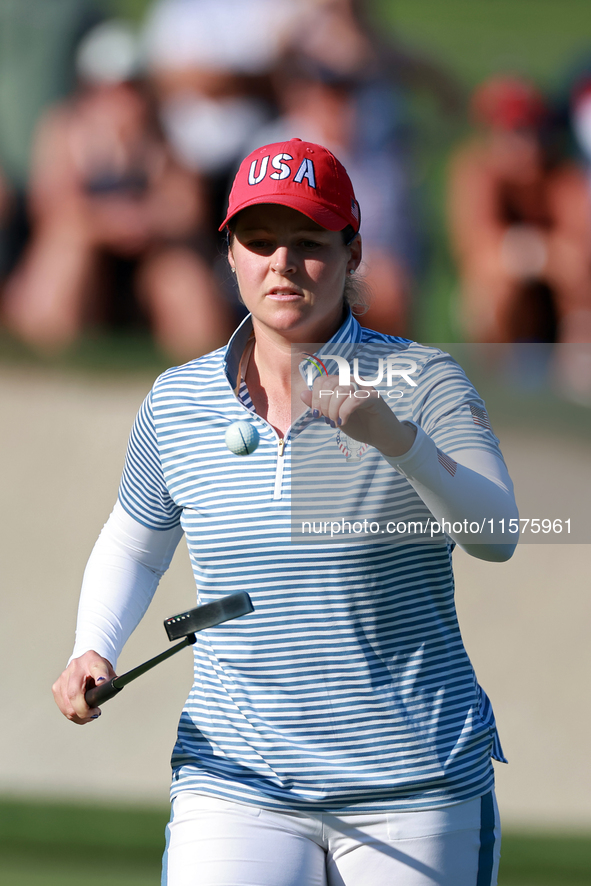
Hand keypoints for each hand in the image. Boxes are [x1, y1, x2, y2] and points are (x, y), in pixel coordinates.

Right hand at [52, 651, 116, 724]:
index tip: (98, 703)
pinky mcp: (56, 687)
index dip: (97, 683)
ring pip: (66, 706)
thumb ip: (110, 679)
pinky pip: (62, 707)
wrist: (86, 663)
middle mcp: (73, 667)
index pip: (95, 671)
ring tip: (89, 715)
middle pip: (74, 695)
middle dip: (84, 712)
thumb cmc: (98, 669)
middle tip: (95, 714)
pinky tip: (80, 713)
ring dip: (78, 716)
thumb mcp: (109, 671)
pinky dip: (72, 714)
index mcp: (90, 660)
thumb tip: (103, 685)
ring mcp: (62, 677)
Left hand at [300, 375, 415, 456]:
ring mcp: (364, 387)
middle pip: (329, 384)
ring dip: (334, 409)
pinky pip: (355, 399)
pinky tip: (344, 422)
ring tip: (336, 423)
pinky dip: (345, 412)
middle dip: (324, 405)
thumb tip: (302, 394)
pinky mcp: (374, 397)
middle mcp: (353, 381)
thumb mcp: (334, 415)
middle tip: (328, 420)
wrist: (381, 436)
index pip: (321, 381)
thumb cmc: (359, 424)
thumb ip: (319, 405)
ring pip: (341, 390)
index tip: (318, 415)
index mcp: (342, 383)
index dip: (315, 398)